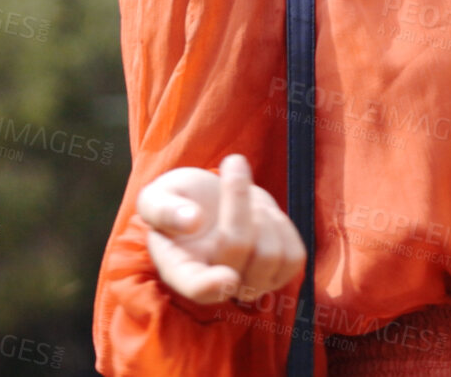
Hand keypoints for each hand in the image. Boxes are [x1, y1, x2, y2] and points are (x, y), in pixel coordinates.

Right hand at [138, 154, 306, 305]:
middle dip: (238, 198)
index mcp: (180, 270)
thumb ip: (163, 209)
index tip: (227, 277)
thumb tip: (191, 220)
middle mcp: (214, 286)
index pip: (197, 288)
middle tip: (232, 163)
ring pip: (271, 254)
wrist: (210, 203)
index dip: (211, 286)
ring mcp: (248, 285)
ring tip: (247, 199)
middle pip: (239, 246)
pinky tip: (264, 214)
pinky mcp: (277, 276)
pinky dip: (282, 226)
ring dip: (262, 212)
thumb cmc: (178, 202)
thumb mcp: (157, 196)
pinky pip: (294, 257)